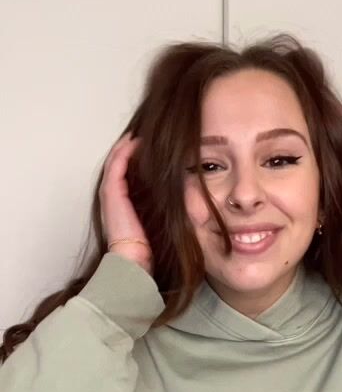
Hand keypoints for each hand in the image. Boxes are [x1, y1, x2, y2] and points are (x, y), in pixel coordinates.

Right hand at [100, 132, 153, 270]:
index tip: (150, 146)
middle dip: (130, 147)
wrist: (133, 258)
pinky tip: (136, 141)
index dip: (136, 157)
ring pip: (116, 159)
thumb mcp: (155, 219)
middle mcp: (113, 194)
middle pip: (119, 162)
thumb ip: (160, 205)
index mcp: (121, 201)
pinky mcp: (111, 191)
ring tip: (139, 133)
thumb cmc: (148, 243)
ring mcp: (110, 191)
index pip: (126, 171)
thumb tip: (180, 193)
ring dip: (127, 145)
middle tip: (144, 133)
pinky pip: (117, 164)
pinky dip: (125, 151)